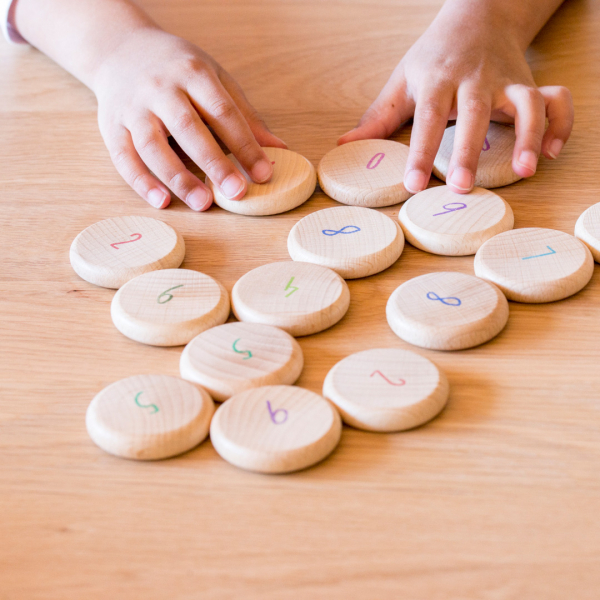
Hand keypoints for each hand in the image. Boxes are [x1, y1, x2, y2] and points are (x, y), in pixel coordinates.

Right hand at [93, 28, 285, 209]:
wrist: (119, 49)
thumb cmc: (177, 70)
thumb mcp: (214, 80)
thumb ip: (244, 116)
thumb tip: (278, 149)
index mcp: (193, 73)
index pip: (223, 112)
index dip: (245, 144)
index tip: (264, 173)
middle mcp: (160, 88)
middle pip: (189, 128)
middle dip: (215, 163)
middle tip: (237, 192)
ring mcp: (133, 107)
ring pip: (153, 145)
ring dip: (178, 177)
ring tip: (202, 203)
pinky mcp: (111, 126)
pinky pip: (124, 157)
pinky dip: (142, 182)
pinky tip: (162, 201)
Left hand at [338, 8, 573, 193]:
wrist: (477, 14)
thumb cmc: (434, 56)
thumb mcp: (402, 81)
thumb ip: (377, 117)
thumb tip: (343, 146)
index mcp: (437, 80)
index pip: (426, 119)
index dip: (420, 153)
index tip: (413, 185)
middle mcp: (474, 80)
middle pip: (473, 112)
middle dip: (469, 149)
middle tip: (462, 185)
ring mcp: (506, 80)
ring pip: (524, 104)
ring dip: (528, 136)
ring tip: (526, 171)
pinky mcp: (530, 83)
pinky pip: (556, 100)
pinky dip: (560, 124)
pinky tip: (553, 153)